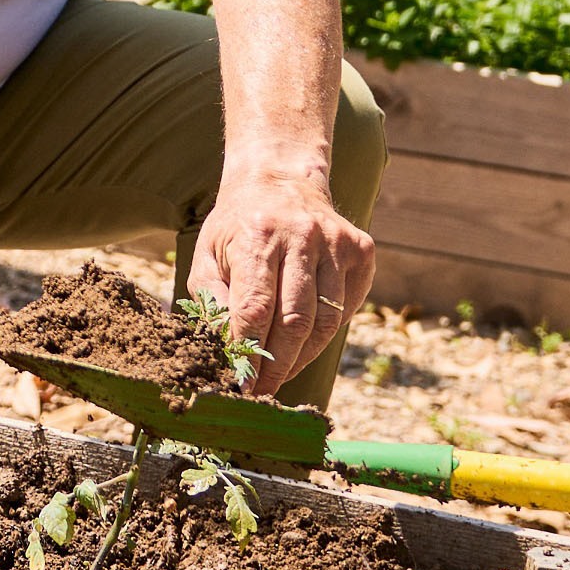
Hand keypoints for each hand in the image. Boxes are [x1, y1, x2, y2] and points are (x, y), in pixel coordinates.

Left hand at [186, 163, 375, 394]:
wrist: (280, 180)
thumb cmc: (237, 226)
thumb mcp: (208, 253)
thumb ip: (211, 300)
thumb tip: (225, 350)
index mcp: (258, 235)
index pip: (255, 309)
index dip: (250, 352)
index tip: (242, 385)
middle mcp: (302, 236)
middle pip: (295, 320)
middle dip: (278, 364)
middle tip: (264, 390)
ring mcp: (337, 243)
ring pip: (327, 320)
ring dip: (304, 356)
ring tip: (282, 371)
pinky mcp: (362, 250)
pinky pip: (346, 308)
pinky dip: (327, 331)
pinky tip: (306, 338)